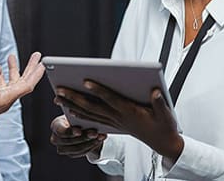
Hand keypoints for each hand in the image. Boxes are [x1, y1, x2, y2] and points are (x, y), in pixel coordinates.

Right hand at [0, 52, 44, 136]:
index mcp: (3, 100)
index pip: (25, 86)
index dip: (35, 74)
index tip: (42, 64)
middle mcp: (3, 101)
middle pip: (22, 83)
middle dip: (30, 69)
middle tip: (37, 57)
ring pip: (12, 84)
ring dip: (15, 70)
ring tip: (13, 57)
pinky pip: (2, 86)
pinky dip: (3, 75)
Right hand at [49, 115, 105, 158]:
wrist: (80, 124)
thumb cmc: (78, 116)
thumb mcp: (77, 114)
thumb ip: (78, 115)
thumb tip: (83, 113)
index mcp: (56, 125)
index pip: (61, 131)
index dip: (70, 132)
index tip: (79, 131)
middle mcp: (56, 138)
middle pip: (70, 141)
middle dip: (84, 137)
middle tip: (95, 133)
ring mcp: (63, 148)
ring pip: (77, 149)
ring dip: (90, 143)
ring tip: (100, 136)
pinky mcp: (71, 154)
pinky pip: (82, 152)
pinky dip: (91, 146)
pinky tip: (99, 140)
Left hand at [55, 81, 182, 159]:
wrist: (163, 142)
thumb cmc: (164, 126)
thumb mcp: (166, 114)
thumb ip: (159, 102)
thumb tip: (154, 91)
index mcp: (130, 112)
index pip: (110, 99)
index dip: (98, 89)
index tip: (85, 80)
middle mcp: (119, 117)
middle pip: (93, 106)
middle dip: (75, 98)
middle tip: (59, 89)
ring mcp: (114, 122)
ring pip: (89, 113)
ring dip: (72, 105)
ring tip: (58, 97)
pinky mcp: (114, 124)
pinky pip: (93, 120)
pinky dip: (81, 115)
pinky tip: (70, 110)